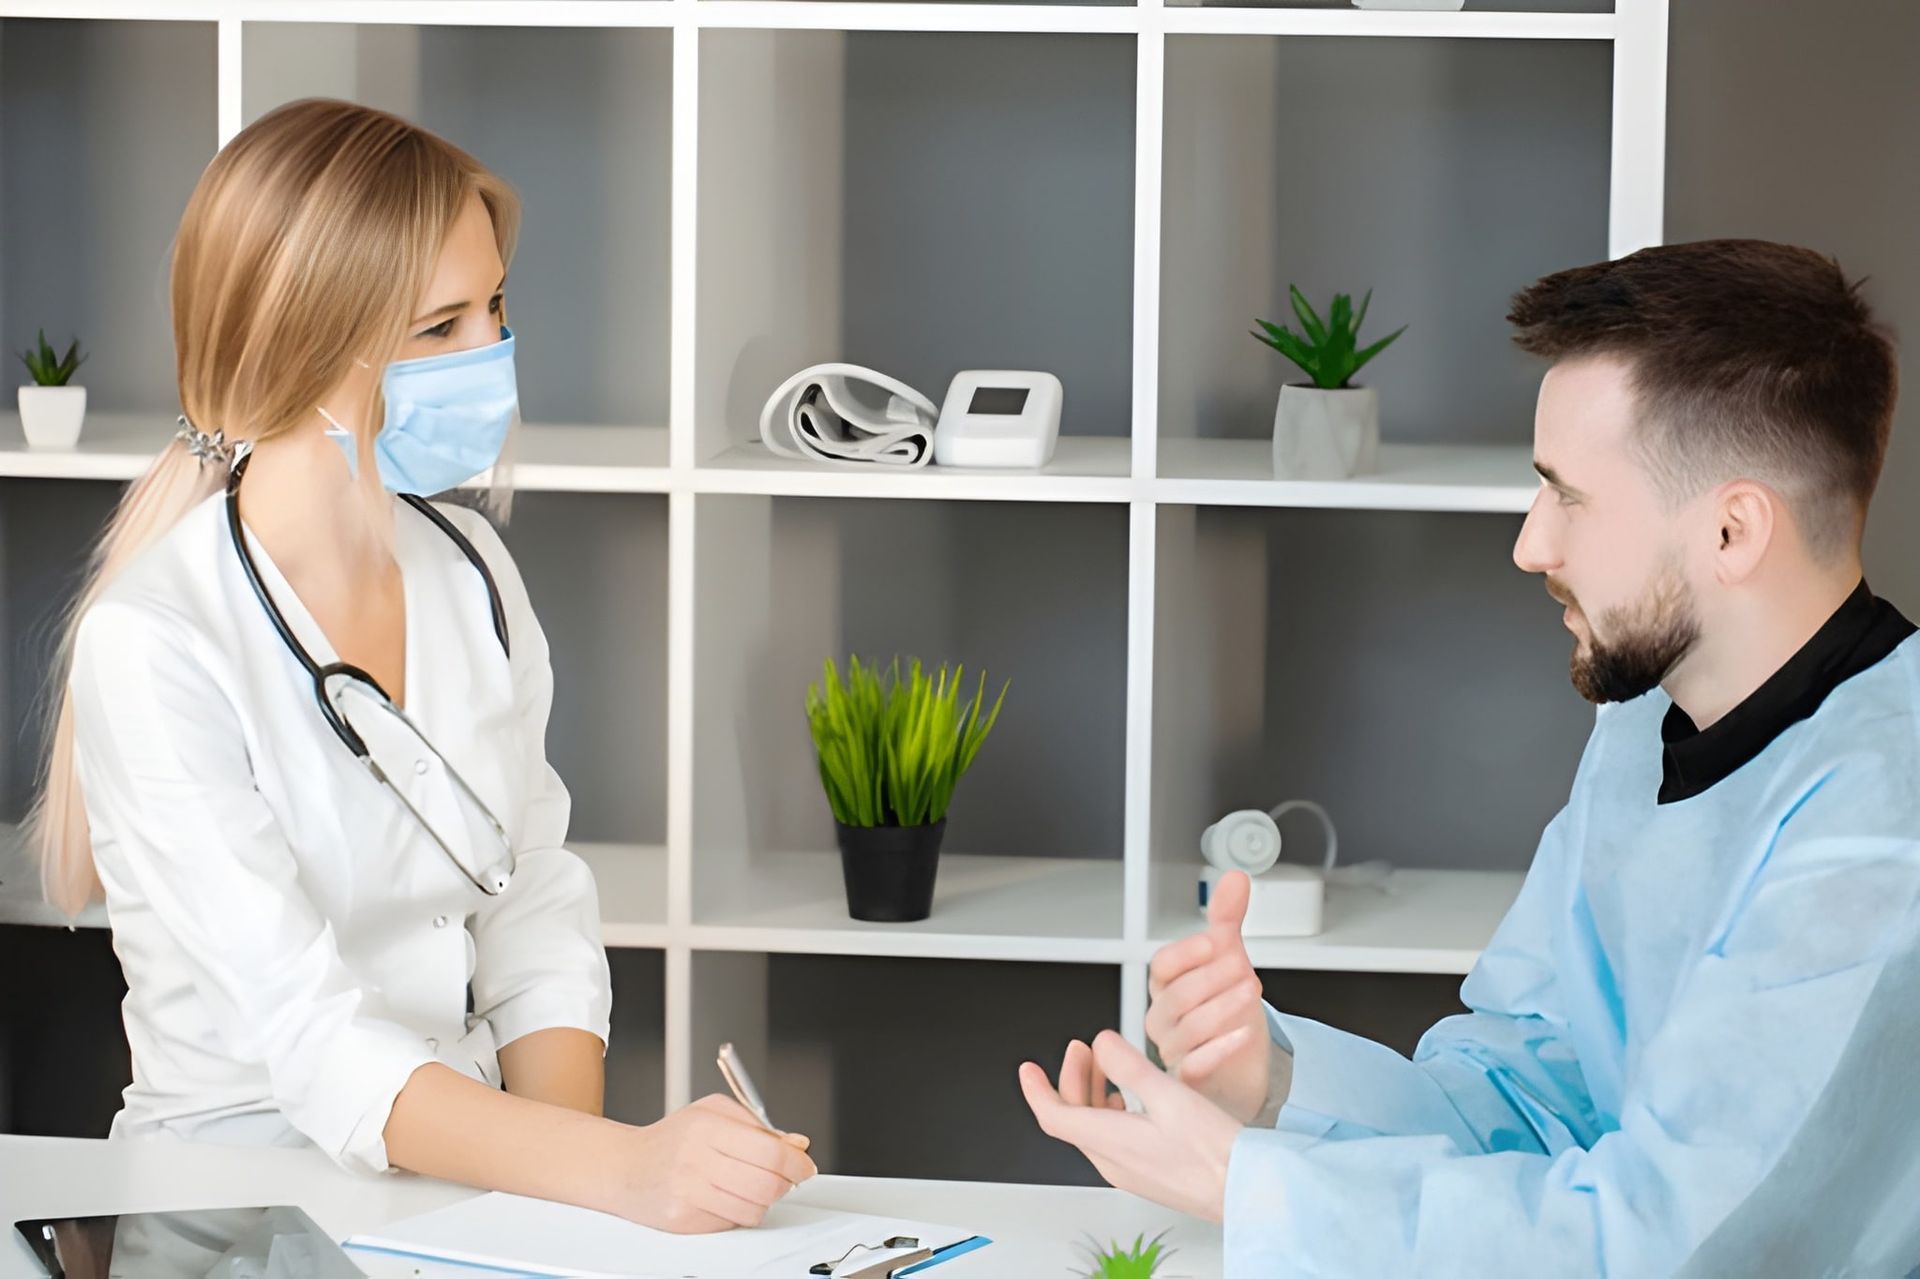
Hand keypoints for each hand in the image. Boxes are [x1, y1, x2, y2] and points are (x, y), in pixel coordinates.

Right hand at [612, 1095, 816, 1232]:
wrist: (624, 1167)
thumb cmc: (671, 1138)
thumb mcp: (712, 1112)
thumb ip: (758, 1125)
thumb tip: (796, 1144)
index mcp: (708, 1127)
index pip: (771, 1152)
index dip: (797, 1163)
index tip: (804, 1166)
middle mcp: (696, 1160)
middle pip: (767, 1184)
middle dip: (786, 1184)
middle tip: (785, 1178)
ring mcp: (689, 1193)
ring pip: (754, 1209)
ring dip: (764, 1201)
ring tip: (752, 1186)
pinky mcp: (683, 1220)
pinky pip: (732, 1223)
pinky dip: (740, 1213)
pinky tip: (727, 1198)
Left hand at [1020, 1030, 1239, 1222]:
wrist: (1243, 1190)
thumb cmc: (1214, 1154)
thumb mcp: (1169, 1096)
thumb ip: (1131, 1066)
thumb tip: (1103, 1044)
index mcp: (1110, 1142)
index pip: (1053, 1115)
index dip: (1036, 1089)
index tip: (1027, 1069)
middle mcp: (1113, 1161)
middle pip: (1072, 1117)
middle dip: (1071, 1078)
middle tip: (1079, 1050)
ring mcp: (1128, 1170)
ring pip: (1092, 1127)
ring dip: (1091, 1093)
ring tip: (1104, 1065)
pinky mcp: (1145, 1173)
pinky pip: (1111, 1139)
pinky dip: (1109, 1111)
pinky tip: (1128, 1098)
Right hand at [1145, 870, 1271, 1123]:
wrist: (1242, 1065)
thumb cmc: (1227, 1010)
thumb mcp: (1228, 959)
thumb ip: (1226, 919)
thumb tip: (1235, 877)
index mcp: (1167, 985)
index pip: (1162, 965)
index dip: (1185, 954)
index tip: (1212, 943)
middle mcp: (1164, 1017)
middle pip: (1177, 995)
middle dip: (1213, 978)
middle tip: (1243, 968)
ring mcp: (1174, 1050)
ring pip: (1188, 1028)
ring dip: (1222, 1008)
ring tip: (1250, 993)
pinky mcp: (1189, 1079)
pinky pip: (1195, 1065)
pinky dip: (1220, 1049)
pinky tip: (1243, 1034)